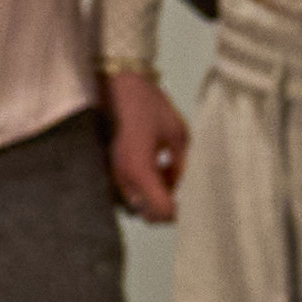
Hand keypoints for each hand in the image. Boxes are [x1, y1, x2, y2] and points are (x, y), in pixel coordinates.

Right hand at [105, 69, 190, 222]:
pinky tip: (158, 167)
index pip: (160, 209)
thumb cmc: (150, 106)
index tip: (188, 205)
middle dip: (165, 209)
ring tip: (169, 173)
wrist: (120, 87)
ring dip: (155, 198)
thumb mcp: (178, 135)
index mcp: (140, 168)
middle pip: (147, 214)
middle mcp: (124, 176)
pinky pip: (132, 191)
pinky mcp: (113, 169)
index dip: (176, 213)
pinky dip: (146, 188)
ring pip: (139, 204)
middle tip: (181, 194)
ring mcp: (115, 173)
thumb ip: (180, 166)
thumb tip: (177, 185)